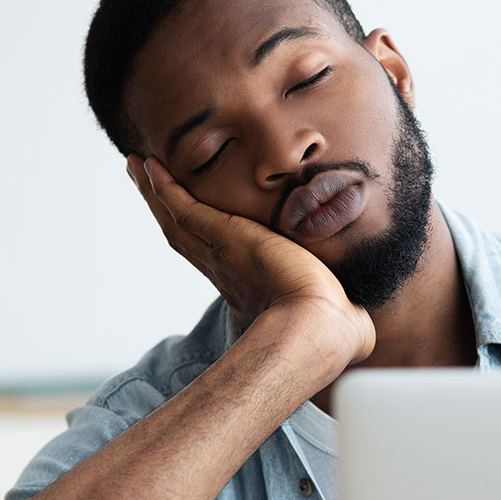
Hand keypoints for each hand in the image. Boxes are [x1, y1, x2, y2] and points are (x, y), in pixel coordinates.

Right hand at [127, 155, 373, 363]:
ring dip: (154, 191)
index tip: (187, 218)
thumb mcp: (337, 315)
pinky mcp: (222, 237)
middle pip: (181, 231)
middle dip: (162, 206)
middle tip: (144, 179)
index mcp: (248, 286)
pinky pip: (183, 206)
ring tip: (137, 166)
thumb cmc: (334, 334)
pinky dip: (163, 187)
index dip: (197, 233)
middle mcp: (225, 270)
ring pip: (175, 217)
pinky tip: (151, 165)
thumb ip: (344, 313)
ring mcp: (219, 254)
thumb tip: (362, 324)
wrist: (318, 329)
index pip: (215, 253)